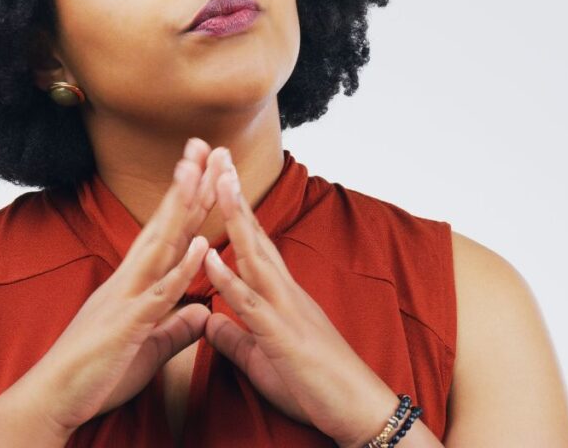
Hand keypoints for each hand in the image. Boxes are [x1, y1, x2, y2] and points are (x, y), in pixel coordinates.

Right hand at [26, 137, 217, 435]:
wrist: (53, 399)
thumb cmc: (96, 373)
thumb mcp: (148, 347)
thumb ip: (175, 326)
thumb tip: (202, 312)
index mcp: (135, 283)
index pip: (167, 233)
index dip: (188, 200)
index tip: (205, 166)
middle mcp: (130, 280)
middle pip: (165, 224)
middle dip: (187, 185)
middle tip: (204, 145)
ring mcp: (127, 297)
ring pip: (160, 245)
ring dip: (181, 207)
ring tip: (200, 171)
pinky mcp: (127, 324)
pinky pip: (159, 293)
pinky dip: (179, 269)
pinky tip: (198, 245)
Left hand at [200, 148, 399, 446]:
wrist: (359, 412)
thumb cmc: (316, 385)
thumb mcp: (263, 358)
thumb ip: (236, 337)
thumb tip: (209, 321)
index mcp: (280, 294)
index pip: (254, 242)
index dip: (235, 209)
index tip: (219, 175)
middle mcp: (284, 291)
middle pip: (255, 234)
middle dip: (235, 195)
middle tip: (219, 155)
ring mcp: (285, 310)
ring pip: (255, 256)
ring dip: (234, 219)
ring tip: (216, 182)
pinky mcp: (283, 336)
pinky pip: (251, 304)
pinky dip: (229, 279)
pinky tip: (210, 257)